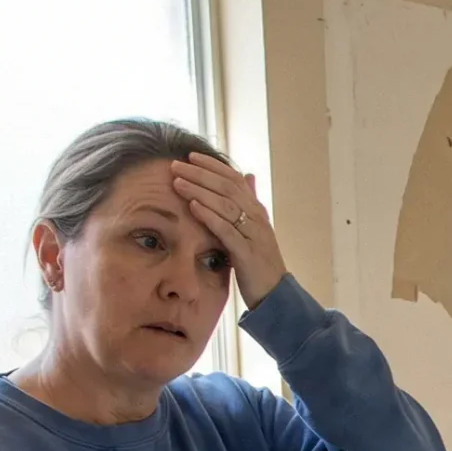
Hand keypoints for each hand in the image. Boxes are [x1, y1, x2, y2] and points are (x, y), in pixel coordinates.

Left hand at [170, 152, 286, 308]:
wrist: (276, 294)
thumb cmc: (260, 263)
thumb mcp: (255, 229)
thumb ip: (249, 203)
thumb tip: (248, 176)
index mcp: (257, 210)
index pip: (234, 179)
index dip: (213, 166)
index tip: (190, 156)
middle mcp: (257, 218)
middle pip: (227, 187)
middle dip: (200, 174)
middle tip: (175, 165)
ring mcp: (253, 234)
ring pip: (225, 205)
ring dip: (199, 191)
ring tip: (177, 182)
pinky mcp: (247, 253)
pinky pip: (226, 230)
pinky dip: (209, 216)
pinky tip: (193, 206)